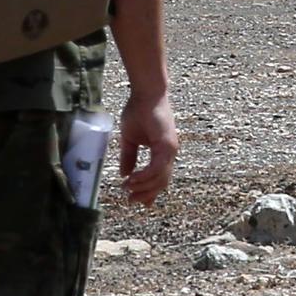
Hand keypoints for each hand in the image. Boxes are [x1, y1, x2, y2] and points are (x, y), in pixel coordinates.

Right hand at [116, 89, 177, 206]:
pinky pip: (157, 168)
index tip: (139, 202)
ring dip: (143, 187)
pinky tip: (132, 179)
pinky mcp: (167, 145)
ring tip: (128, 190)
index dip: (149, 191)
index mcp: (163, 152)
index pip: (159, 177)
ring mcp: (170, 149)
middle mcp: (169, 152)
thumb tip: (124, 174)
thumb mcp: (130, 139)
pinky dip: (145, 177)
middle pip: (161, 182)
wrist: (145, 93)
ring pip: (160, 178)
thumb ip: (129, 157)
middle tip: (131, 201)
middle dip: (146, 194)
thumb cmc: (138, 111)